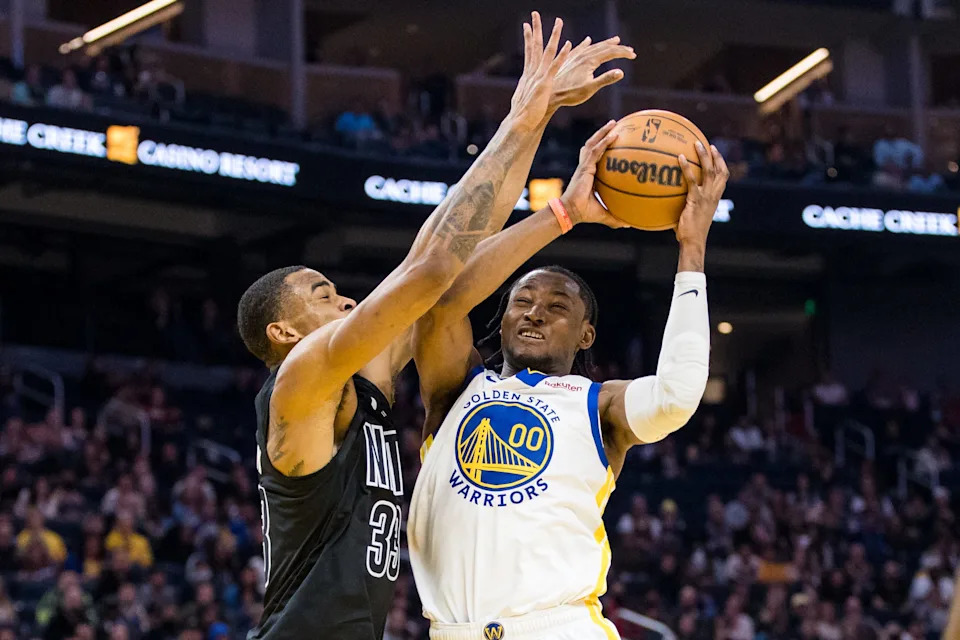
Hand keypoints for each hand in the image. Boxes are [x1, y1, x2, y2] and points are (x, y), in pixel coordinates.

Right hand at [508, 12, 572, 130]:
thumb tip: (525, 92)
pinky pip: (555, 67)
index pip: (528, 52)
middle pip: (534, 46)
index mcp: (528, 75)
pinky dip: (562, 55)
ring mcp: (538, 77)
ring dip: (553, 36)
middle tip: (534, 14)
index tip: (527, 25)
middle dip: (535, 29)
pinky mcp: (545, 84)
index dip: (528, 38)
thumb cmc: (522, 116)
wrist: (519, 123)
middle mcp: (532, 72)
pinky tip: (568, 45)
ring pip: (546, 52)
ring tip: (558, 22)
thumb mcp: (525, 100)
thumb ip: (527, 92)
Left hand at [545, 36, 634, 117]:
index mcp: (590, 60)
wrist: (550, 93)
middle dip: (618, 48)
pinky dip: (586, 44)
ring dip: (605, 43)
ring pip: (593, 46)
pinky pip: (580, 48)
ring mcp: (575, 56)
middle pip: (604, 47)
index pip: (611, 52)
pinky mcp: (568, 60)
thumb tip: (621, 72)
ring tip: (615, 40)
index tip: (634, 55)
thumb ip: (606, 79)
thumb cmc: (570, 94)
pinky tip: (587, 41)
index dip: (623, 53)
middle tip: (630, 50)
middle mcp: (583, 55)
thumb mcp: (590, 89)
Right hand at [561, 120, 629, 228]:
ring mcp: (584, 165)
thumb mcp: (604, 214)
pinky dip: (604, 141)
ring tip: (613, 123)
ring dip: (603, 132)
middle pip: (593, 145)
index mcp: (589, 175)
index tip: (613, 141)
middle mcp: (586, 167)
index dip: (603, 147)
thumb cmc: (585, 213)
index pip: (595, 157)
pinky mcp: (584, 167)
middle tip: (614, 125)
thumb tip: (630, 224)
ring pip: (593, 143)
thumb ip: (616, 217)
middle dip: (602, 134)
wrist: (572, 212)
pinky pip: (595, 150)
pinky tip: (614, 134)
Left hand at [675, 142, 728, 246]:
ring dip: (703, 155)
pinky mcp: (696, 199)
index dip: (721, 162)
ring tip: (696, 143)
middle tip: (707, 143)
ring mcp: (706, 197)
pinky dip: (686, 167)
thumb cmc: (690, 232)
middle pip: (719, 170)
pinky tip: (679, 158)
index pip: (724, 177)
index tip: (715, 151)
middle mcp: (714, 195)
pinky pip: (692, 179)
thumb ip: (687, 204)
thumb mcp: (693, 214)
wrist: (693, 241)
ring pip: (709, 171)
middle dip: (715, 155)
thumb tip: (671, 198)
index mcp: (715, 198)